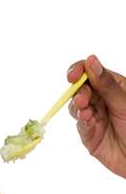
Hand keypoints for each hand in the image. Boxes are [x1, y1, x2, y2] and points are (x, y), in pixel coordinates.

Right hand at [67, 55, 125, 178]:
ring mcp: (94, 116)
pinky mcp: (89, 133)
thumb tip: (91, 59)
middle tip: (82, 102)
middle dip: (78, 93)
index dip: (79, 71)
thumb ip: (106, 84)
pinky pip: (80, 124)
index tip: (72, 76)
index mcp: (114, 86)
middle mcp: (102, 99)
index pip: (90, 72)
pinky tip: (90, 123)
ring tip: (86, 114)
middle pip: (80, 89)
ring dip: (78, 108)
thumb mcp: (125, 103)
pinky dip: (83, 122)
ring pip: (76, 107)